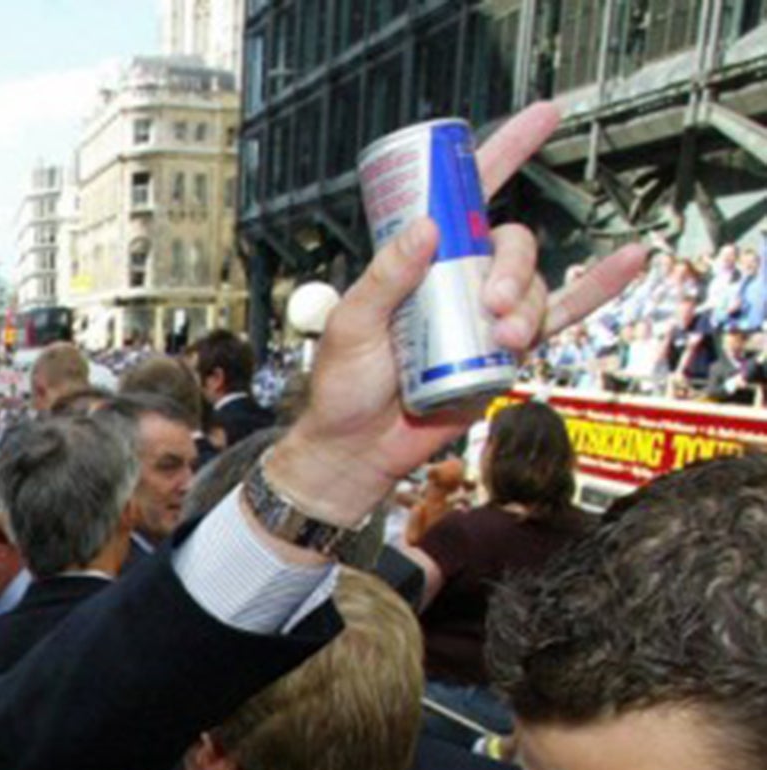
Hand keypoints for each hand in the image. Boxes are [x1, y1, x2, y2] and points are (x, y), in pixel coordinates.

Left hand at [268, 102, 644, 524]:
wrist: (357, 449)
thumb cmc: (342, 386)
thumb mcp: (352, 325)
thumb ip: (385, 278)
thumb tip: (431, 227)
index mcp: (423, 259)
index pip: (468, 195)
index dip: (506, 151)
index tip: (545, 116)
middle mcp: (461, 278)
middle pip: (511, 246)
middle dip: (512, 269)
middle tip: (490, 305)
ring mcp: (487, 315)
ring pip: (533, 287)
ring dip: (529, 306)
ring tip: (504, 338)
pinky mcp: (508, 353)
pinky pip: (562, 315)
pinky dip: (599, 288)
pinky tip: (631, 260)